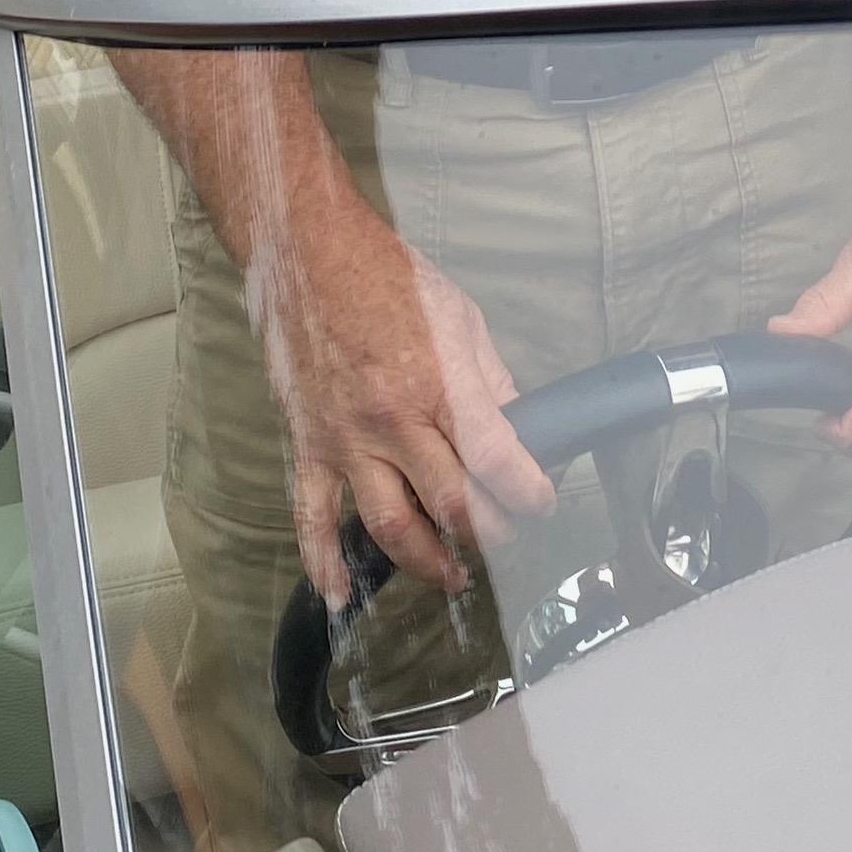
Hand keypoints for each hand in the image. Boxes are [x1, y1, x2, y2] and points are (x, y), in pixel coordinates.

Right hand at [250, 187, 555, 606]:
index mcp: (439, 384)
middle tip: (507, 535)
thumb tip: (518, 430)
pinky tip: (342, 595)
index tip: (543, 502)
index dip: (530, 493)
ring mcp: (346, 440)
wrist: (309, 257)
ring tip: (454, 573)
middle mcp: (392, 420)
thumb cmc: (386, 279)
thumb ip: (491, 383)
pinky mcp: (309, 446)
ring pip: (391, 526)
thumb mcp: (461, 320)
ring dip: (429, 562)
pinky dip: (324, 563)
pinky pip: (313, 518)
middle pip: (452, 505)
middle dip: (490, 533)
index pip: (497, 461)